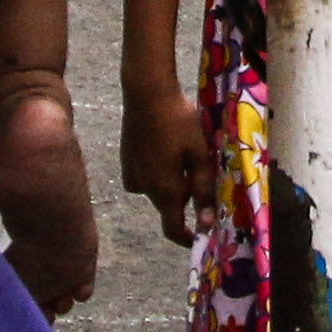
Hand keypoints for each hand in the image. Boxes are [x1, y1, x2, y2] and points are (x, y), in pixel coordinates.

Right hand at [120, 78, 216, 245]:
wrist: (146, 93)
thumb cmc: (179, 122)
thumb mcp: (198, 154)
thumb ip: (203, 189)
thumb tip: (206, 222)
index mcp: (164, 190)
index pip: (173, 229)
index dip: (187, 237)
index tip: (200, 236)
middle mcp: (143, 189)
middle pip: (169, 204)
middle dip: (185, 195)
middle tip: (200, 171)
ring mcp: (131, 175)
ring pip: (158, 188)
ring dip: (172, 180)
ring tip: (183, 151)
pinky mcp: (125, 162)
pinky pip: (146, 176)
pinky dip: (158, 170)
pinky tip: (165, 145)